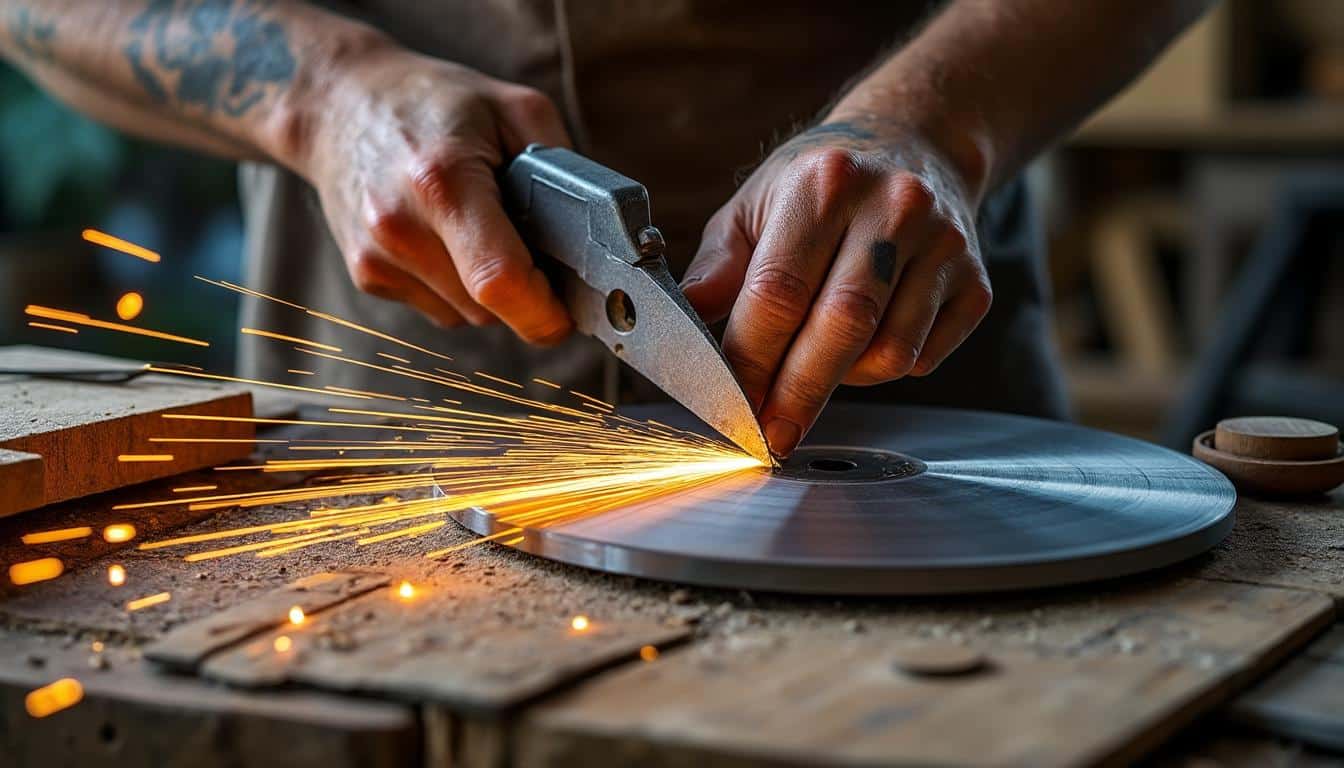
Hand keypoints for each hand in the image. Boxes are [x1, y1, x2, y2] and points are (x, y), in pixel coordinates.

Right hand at [293, 44, 571, 341]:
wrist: (339, 103)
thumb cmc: (435, 102)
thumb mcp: (515, 110)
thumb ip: (566, 174)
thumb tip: (602, 242)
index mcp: (443, 183)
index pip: (502, 282)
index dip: (546, 311)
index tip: (570, 308)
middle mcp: (400, 228)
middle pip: (491, 308)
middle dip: (525, 292)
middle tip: (531, 244)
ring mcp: (376, 257)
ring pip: (468, 316)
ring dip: (489, 289)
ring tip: (477, 226)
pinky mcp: (366, 275)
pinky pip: (440, 308)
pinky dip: (457, 285)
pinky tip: (445, 237)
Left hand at [681, 113, 991, 456]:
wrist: (916, 144)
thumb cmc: (821, 184)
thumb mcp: (755, 203)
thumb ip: (719, 266)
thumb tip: (685, 322)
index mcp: (824, 183)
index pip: (780, 291)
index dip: (752, 359)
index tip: (732, 405)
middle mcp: (893, 207)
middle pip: (842, 325)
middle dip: (798, 394)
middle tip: (771, 437)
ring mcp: (944, 244)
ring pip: (889, 352)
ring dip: (844, 380)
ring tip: (819, 360)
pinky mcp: (977, 281)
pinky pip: (924, 357)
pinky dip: (887, 368)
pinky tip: (867, 340)